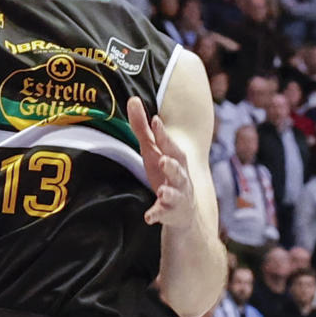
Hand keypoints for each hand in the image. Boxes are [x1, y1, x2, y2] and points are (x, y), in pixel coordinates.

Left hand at [127, 99, 195, 227]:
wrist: (182, 210)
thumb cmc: (165, 173)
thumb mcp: (152, 151)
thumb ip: (142, 128)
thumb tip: (133, 99)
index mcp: (174, 158)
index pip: (170, 145)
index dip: (163, 134)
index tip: (155, 121)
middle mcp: (179, 176)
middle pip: (178, 168)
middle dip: (172, 164)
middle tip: (163, 159)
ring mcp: (177, 195)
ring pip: (175, 193)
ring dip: (169, 192)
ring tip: (162, 191)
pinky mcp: (170, 213)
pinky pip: (164, 214)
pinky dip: (157, 214)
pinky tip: (149, 216)